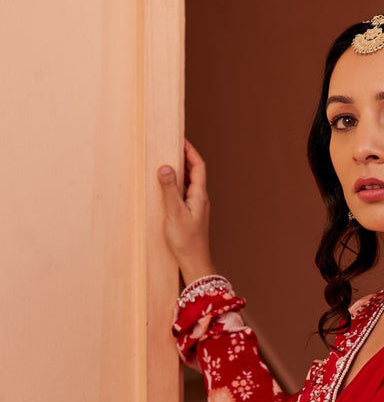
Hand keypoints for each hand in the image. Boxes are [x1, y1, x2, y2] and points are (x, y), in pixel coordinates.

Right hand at [157, 139, 216, 284]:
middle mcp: (200, 199)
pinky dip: (177, 185)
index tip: (181, 139)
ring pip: (190, 183)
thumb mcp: (174, 213)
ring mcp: (196, 207)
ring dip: (181, 171)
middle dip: (185, 157)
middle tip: (172, 146)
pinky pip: (185, 193)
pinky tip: (167, 188)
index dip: (191, 151)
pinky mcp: (190, 215)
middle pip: (195, 172)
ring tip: (168, 162)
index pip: (198, 166)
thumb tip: (165, 167)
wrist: (194, 263)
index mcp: (200, 195)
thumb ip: (169, 190)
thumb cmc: (186, 241)